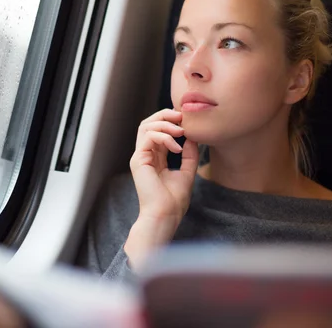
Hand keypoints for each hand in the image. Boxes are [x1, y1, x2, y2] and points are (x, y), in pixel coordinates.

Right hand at [125, 109, 198, 267]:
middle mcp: (145, 155)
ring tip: (181, 131)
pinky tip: (177, 148)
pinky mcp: (138, 160)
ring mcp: (140, 157)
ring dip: (165, 124)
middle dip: (165, 115)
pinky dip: (164, 137)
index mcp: (154, 157)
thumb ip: (189, 155)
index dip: (170, 120)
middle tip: (182, 116)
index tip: (187, 120)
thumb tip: (193, 137)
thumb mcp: (187, 172)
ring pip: (146, 126)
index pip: (158, 130)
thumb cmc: (174, 200)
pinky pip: (149, 137)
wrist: (165, 215)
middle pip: (148, 123)